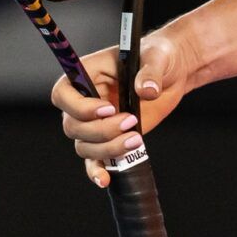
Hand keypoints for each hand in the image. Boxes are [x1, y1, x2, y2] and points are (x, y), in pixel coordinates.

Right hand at [52, 27, 196, 188]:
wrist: (172, 73)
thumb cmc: (158, 57)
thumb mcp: (157, 57)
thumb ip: (150, 72)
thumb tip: (147, 91)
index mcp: (86, 74)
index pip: (63, 94)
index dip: (80, 107)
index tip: (109, 108)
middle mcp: (85, 100)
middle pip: (73, 126)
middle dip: (101, 130)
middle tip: (131, 121)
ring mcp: (95, 122)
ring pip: (84, 146)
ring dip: (108, 148)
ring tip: (137, 139)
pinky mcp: (109, 138)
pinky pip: (94, 160)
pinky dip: (97, 171)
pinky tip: (106, 180)